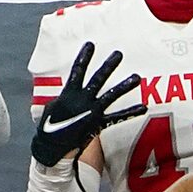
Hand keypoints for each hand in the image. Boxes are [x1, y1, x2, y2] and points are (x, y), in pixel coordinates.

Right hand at [30, 43, 143, 168]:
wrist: (51, 146)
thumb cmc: (49, 126)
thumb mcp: (51, 106)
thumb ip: (64, 96)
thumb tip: (70, 91)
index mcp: (68, 93)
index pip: (77, 70)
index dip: (84, 57)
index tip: (91, 44)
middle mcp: (82, 100)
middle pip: (98, 79)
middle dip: (108, 66)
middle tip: (118, 54)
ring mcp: (92, 111)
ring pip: (111, 96)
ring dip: (124, 86)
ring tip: (137, 77)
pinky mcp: (98, 124)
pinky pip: (117, 117)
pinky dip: (131, 112)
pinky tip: (143, 107)